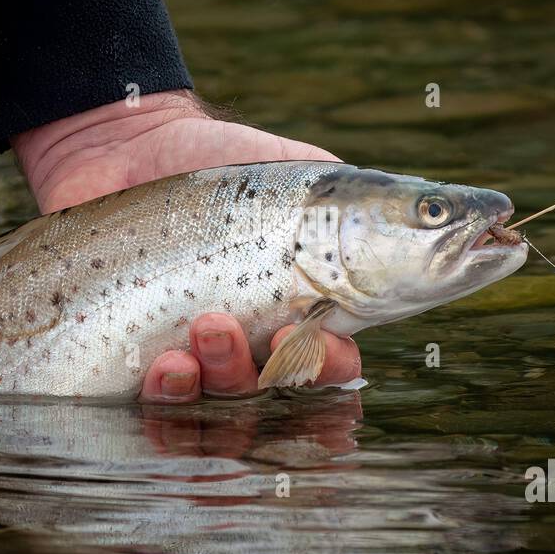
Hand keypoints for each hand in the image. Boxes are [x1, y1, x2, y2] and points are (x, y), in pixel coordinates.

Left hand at [11, 91, 362, 399]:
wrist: (128, 148)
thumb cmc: (220, 160)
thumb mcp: (304, 171)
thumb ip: (362, 205)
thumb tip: (425, 220)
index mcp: (299, 308)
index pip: (331, 363)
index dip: (332, 367)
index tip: (320, 339)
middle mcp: (249, 343)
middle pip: (281, 393)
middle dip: (282, 373)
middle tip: (271, 332)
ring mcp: (193, 355)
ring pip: (224, 402)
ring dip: (226, 373)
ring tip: (206, 324)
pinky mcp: (136, 360)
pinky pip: (161, 405)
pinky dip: (170, 392)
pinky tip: (166, 363)